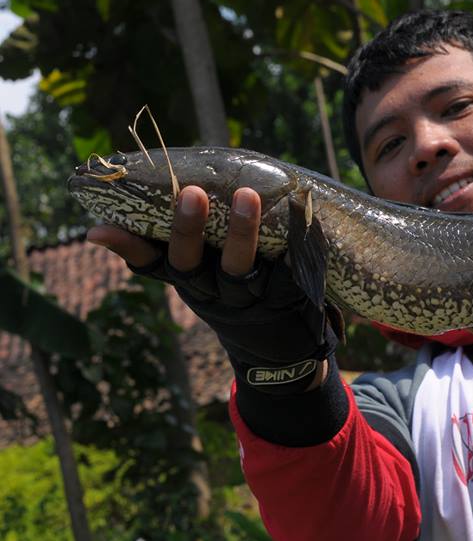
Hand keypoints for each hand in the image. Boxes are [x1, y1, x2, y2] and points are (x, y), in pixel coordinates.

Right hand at [88, 186, 336, 393]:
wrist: (280, 351)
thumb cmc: (234, 296)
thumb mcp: (202, 278)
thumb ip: (174, 248)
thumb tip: (108, 222)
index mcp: (189, 281)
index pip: (150, 263)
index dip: (127, 248)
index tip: (99, 229)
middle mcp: (210, 291)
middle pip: (191, 264)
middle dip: (187, 230)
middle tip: (191, 193)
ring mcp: (247, 298)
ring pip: (238, 267)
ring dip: (241, 232)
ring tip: (247, 196)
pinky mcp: (284, 299)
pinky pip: (289, 270)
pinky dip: (295, 244)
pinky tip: (300, 216)